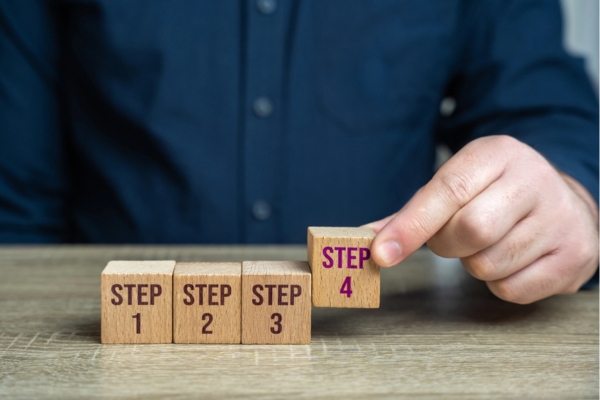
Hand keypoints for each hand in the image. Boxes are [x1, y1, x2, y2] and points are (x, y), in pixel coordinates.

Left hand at [367, 135, 598, 303]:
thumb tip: (367, 238)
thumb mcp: (459, 183)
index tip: (381, 252)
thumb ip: (414, 210)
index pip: (448, 189)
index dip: (411, 224)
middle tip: (451, 238)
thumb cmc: (495, 194)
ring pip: (487, 264)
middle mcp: (535, 180)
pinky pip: (512, 288)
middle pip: (470, 229)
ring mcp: (562, 219)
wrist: (562, 201)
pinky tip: (510, 259)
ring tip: (488, 243)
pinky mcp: (575, 256)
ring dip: (473, 263)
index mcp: (498, 153)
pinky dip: (498, 282)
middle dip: (446, 244)